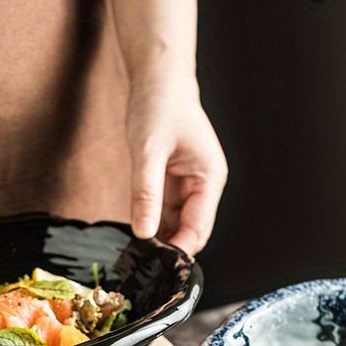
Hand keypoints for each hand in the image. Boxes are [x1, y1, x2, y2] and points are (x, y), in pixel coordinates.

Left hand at [126, 72, 227, 254]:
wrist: (158, 78)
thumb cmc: (159, 106)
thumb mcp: (148, 151)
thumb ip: (146, 193)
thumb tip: (143, 232)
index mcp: (210, 178)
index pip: (198, 227)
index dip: (179, 250)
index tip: (155, 267)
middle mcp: (204, 186)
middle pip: (190, 231)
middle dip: (169, 249)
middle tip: (141, 266)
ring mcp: (189, 186)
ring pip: (176, 225)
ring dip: (159, 239)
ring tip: (135, 254)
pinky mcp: (173, 183)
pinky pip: (164, 212)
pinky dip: (151, 224)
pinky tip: (135, 234)